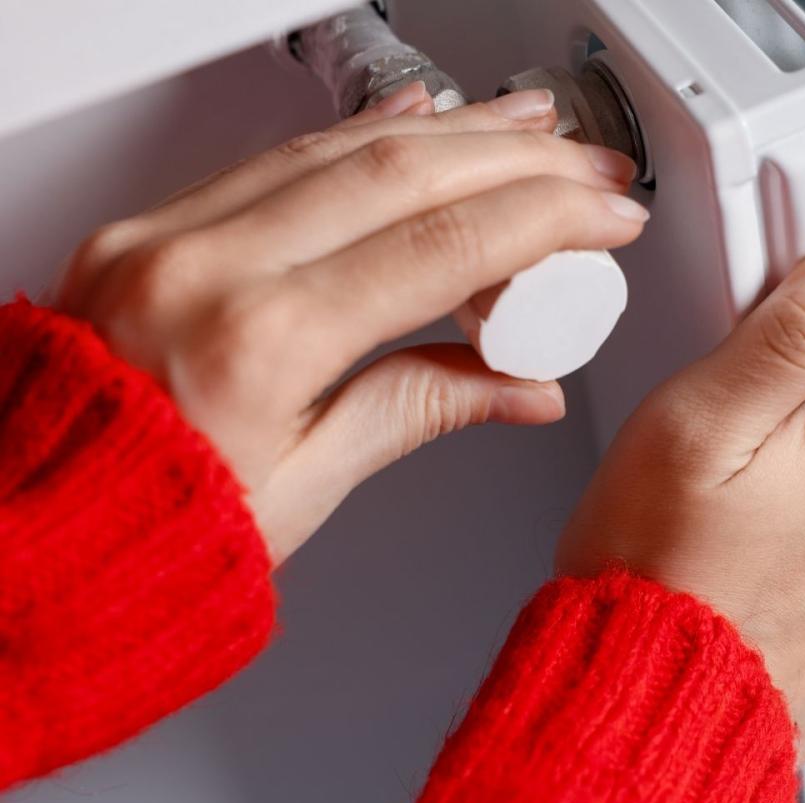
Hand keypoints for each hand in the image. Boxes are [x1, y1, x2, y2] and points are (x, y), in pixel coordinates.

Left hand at [52, 83, 649, 561]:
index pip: (441, 245)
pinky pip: (271, 154)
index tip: (605, 217)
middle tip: (588, 165)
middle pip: (400, 172)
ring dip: (450, 130)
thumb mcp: (307, 487)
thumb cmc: (144, 534)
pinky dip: (357, 133)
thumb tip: (520, 386)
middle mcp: (204, 266)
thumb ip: (419, 409)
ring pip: (338, 145)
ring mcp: (165, 234)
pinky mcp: (143, 226)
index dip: (546, 219)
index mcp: (259, 342)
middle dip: (518, 157)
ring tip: (526, 127)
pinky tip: (415, 120)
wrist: (21, 539)